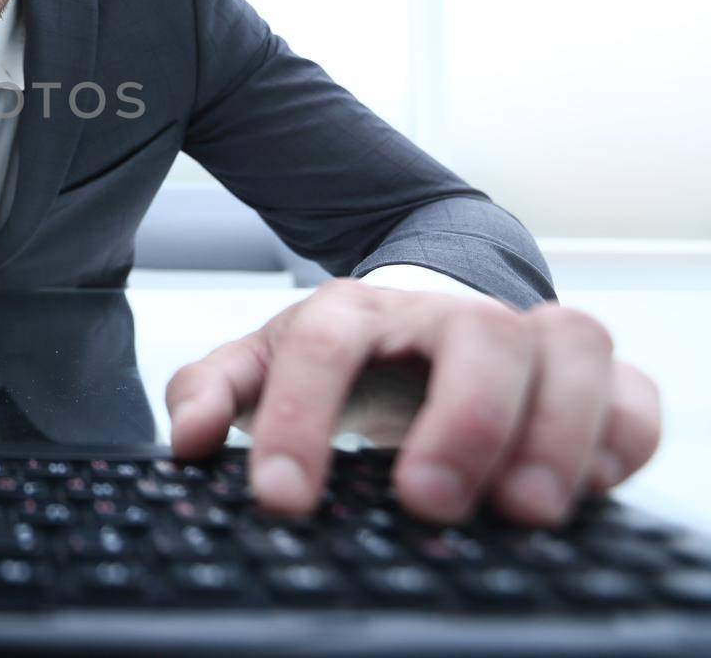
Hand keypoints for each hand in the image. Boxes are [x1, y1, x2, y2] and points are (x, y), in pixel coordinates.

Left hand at [164, 277, 661, 525]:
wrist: (417, 320)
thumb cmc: (343, 357)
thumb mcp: (265, 367)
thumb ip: (214, 391)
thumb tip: (189, 438)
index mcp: (354, 310)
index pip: (326, 345)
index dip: (301, 419)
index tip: (282, 500)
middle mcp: (447, 313)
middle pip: (478, 332)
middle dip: (461, 417)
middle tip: (428, 501)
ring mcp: (527, 335)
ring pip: (572, 344)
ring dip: (557, 427)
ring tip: (526, 510)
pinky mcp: (591, 375)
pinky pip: (632, 389)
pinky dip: (622, 437)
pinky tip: (588, 488)